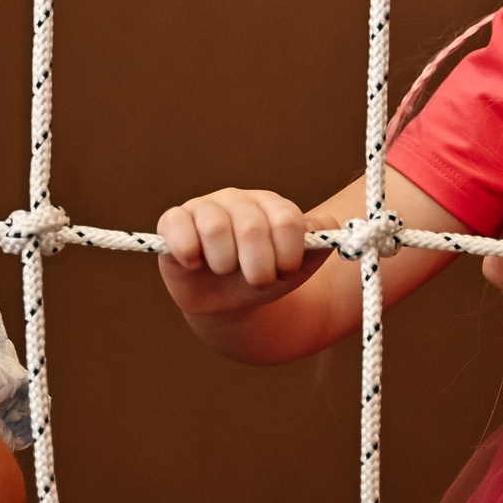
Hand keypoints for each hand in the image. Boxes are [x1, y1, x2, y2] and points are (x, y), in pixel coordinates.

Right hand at [156, 188, 326, 324]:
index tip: (284, 272)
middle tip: (256, 280)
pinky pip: (177, 225)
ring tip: (224, 271)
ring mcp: (204, 208)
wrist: (230, 303)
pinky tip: (195, 263)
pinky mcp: (174, 221)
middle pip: (252, 227)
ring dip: (224, 264)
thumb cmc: (266, 277)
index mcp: (272, 205)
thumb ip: (321, 242)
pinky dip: (189, 252)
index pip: (287, 220)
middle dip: (258, 268)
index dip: (288, 255)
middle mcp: (238, 200)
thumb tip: (328, 226)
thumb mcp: (299, 266)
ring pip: (215, 228)